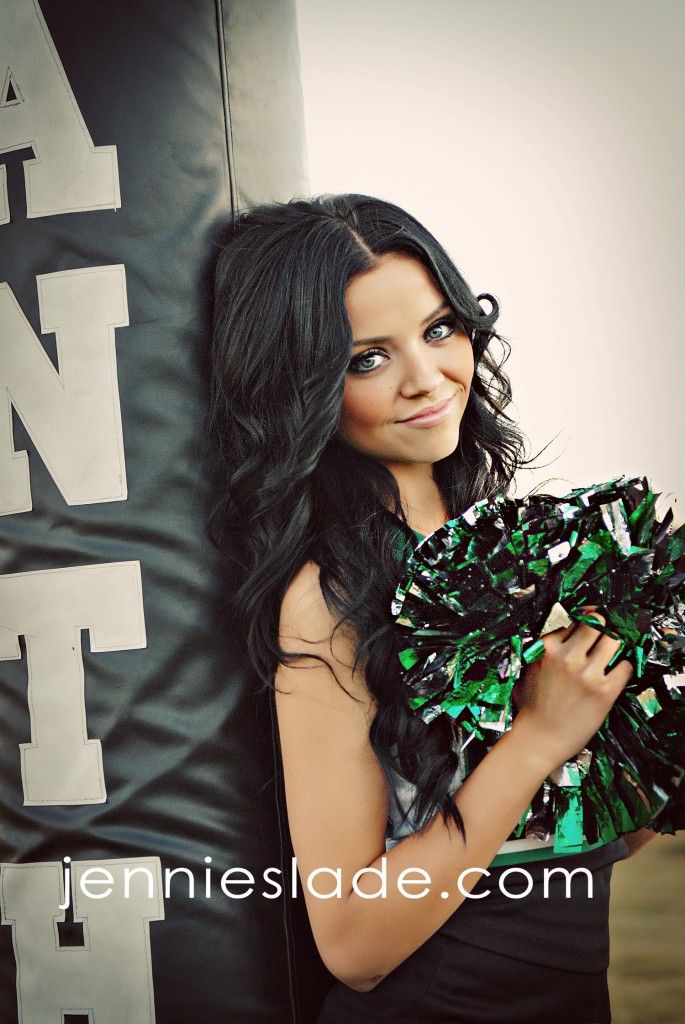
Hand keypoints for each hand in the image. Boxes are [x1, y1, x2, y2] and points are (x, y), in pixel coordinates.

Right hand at [512, 606, 633, 773]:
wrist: (537, 739)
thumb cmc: (531, 707)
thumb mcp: (529, 668)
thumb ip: (545, 649)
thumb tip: (564, 633)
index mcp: (547, 648)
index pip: (573, 619)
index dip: (583, 622)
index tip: (588, 627)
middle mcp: (568, 657)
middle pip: (597, 622)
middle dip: (602, 626)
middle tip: (603, 636)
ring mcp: (587, 674)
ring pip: (615, 640)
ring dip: (615, 645)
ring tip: (611, 654)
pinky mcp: (604, 692)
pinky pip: (625, 667)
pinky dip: (623, 668)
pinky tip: (615, 674)